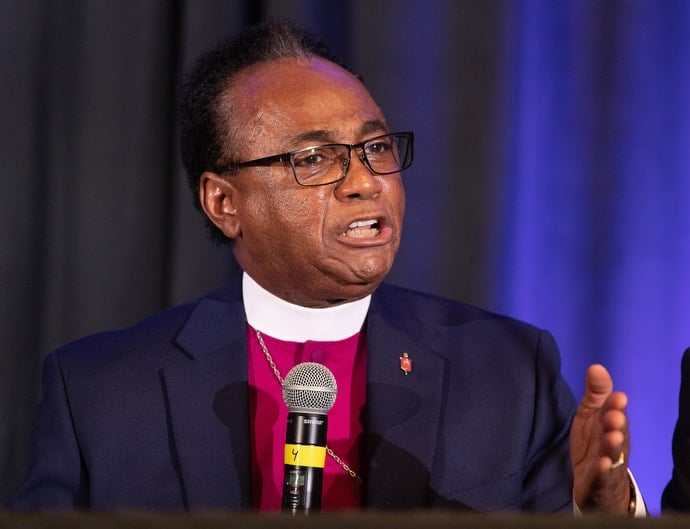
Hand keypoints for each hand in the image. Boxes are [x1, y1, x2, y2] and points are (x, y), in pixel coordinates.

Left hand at [570, 364, 631, 513]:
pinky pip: (601, 476)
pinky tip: (601, 464)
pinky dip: (601, 470)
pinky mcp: (597, 480)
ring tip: (612, 437)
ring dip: (612, 446)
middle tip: (614, 416)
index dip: (615, 406)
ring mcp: (607, 462)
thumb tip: (596, 366)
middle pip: (616, 432)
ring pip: (612, 454)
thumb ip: (595, 392)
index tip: (617, 397)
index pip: (614, 412)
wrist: (595, 481)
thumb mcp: (591, 414)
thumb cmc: (595, 441)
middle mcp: (613, 442)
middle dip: (616, 423)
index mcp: (610, 424)